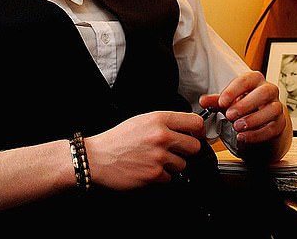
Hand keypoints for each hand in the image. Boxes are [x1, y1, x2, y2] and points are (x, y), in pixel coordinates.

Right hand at [85, 111, 204, 189]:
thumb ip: (163, 122)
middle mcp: (161, 136)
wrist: (97, 157)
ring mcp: (159, 156)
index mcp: (158, 119)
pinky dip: (161, 175)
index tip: (197, 135)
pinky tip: (147, 168)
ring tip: (155, 159)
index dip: (199, 130)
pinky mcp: (155, 173)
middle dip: (186, 150)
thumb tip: (185, 129)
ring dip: (172, 165)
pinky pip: (170, 177)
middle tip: (174, 151)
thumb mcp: (140, 120)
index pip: (194, 122)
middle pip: (194, 146)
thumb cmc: (116, 139)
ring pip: (183, 164)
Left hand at [199, 71, 287, 146]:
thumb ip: (215, 101)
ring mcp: (277, 106)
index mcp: (254, 80)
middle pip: (264, 93)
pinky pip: (273, 128)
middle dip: (246, 104)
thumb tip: (203, 101)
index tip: (222, 102)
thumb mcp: (227, 101)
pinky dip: (257, 134)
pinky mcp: (280, 123)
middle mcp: (269, 91)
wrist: (258, 119)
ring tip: (236, 127)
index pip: (246, 80)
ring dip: (253, 120)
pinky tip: (243, 137)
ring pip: (272, 110)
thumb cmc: (242, 104)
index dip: (234, 91)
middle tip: (229, 115)